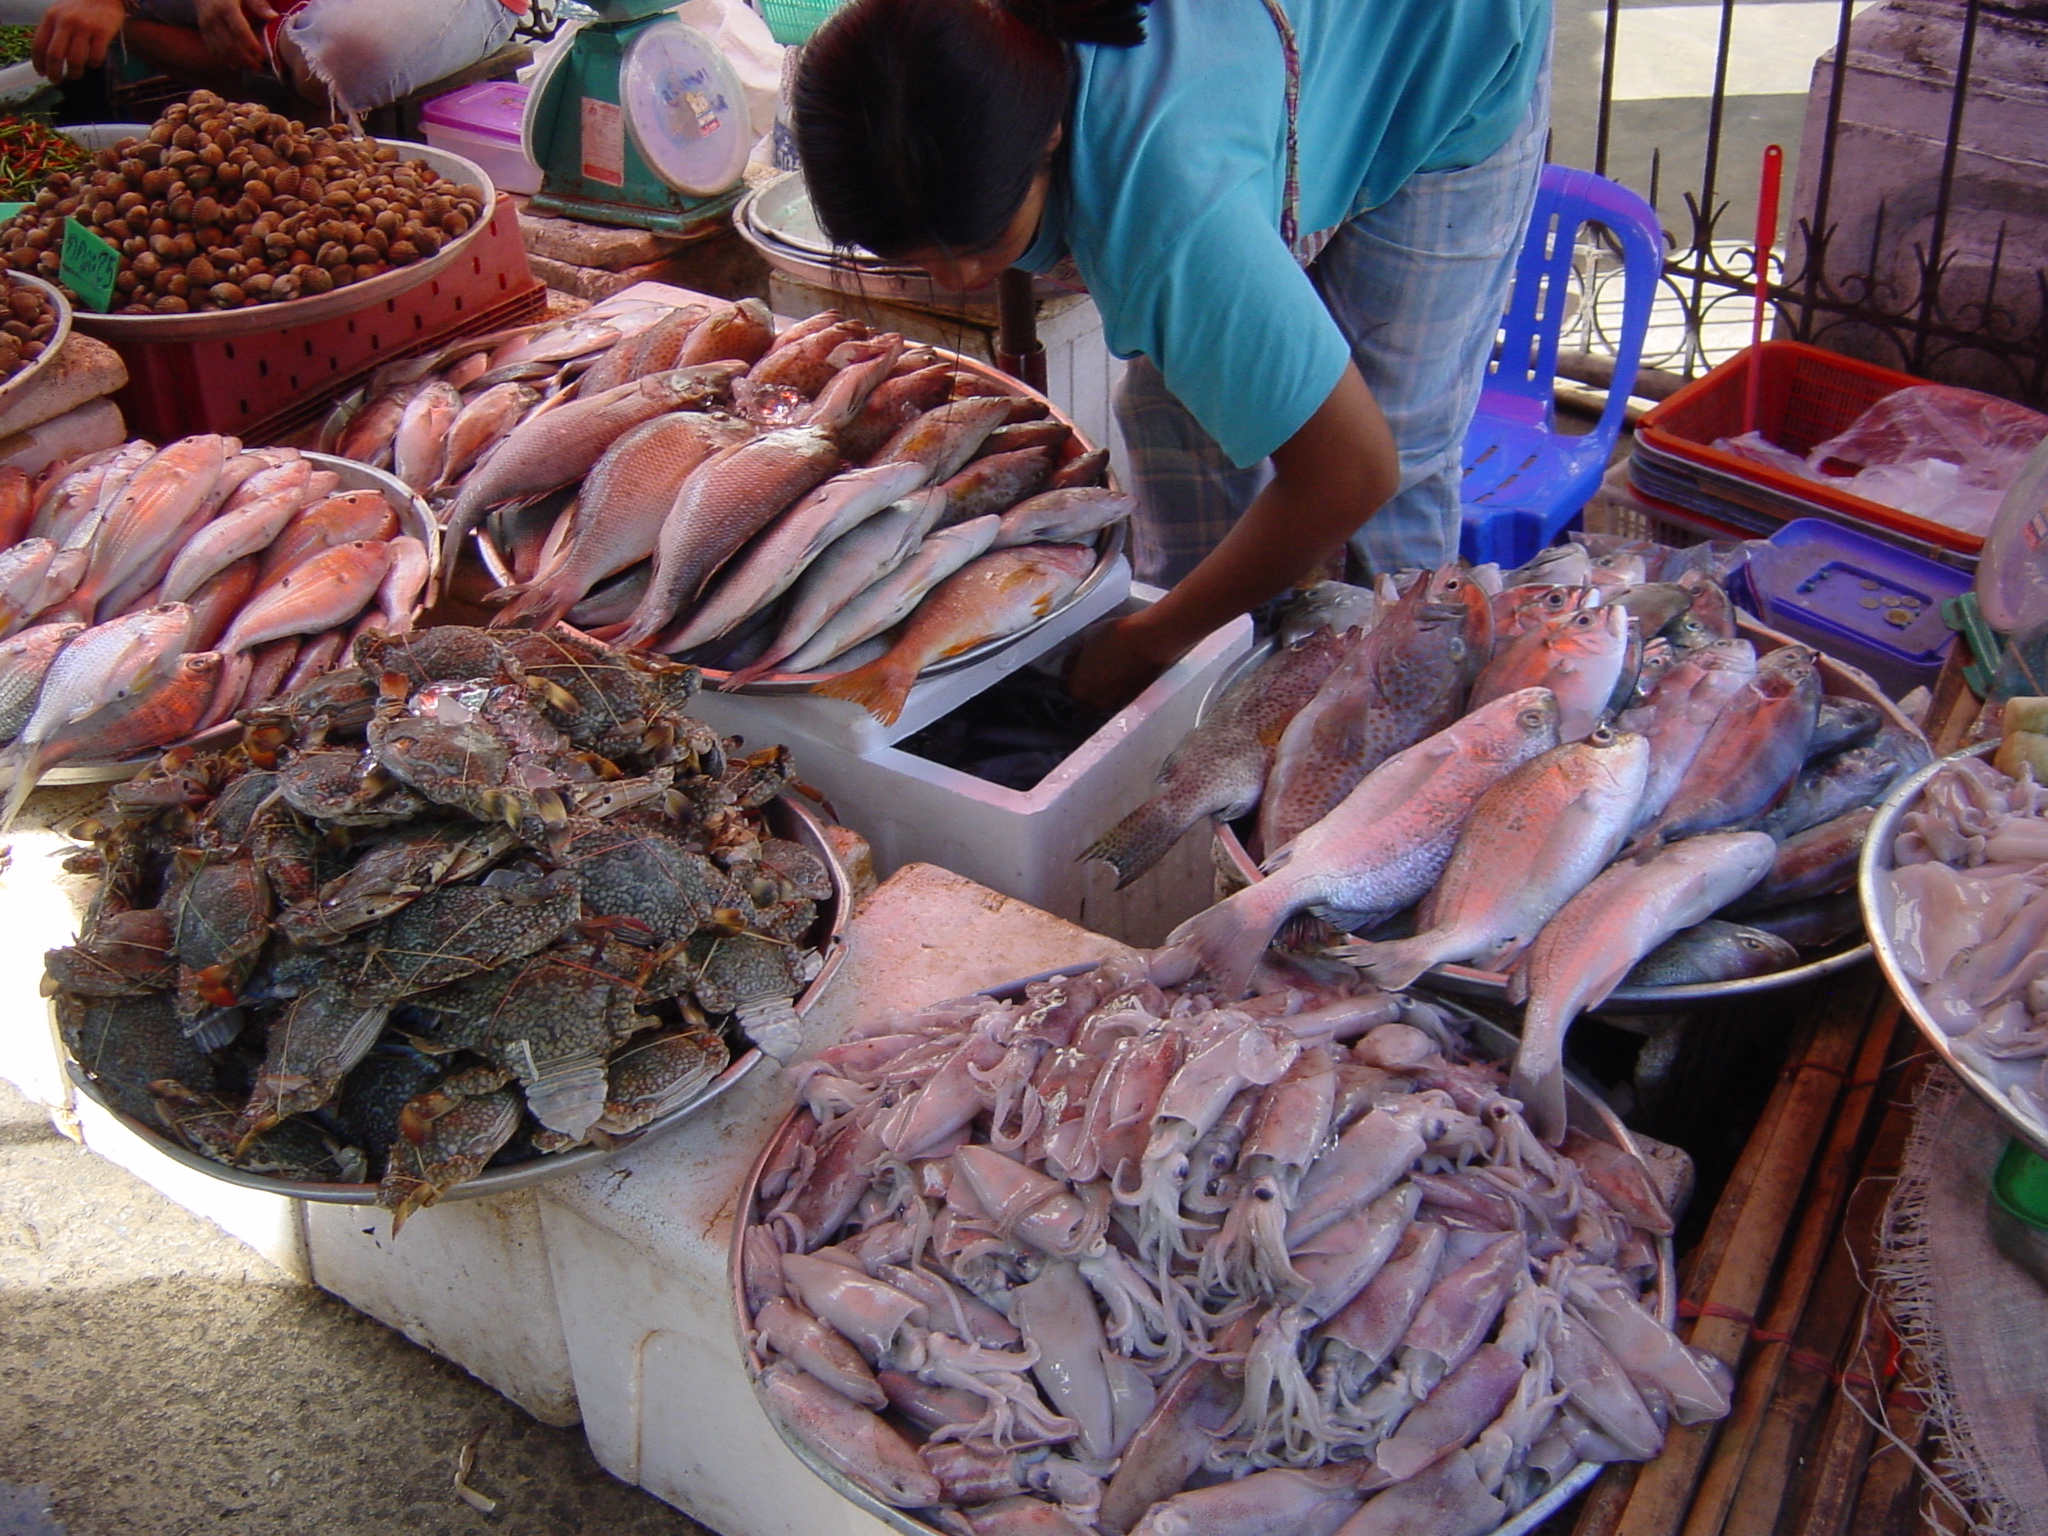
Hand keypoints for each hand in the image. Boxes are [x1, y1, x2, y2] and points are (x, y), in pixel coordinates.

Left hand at [32, 0, 124, 81]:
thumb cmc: (80, 6)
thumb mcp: (60, 13)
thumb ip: (54, 31)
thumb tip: (48, 57)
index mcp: (51, 17)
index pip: (39, 45)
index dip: (39, 63)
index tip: (42, 73)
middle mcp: (66, 22)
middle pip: (55, 55)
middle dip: (54, 73)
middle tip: (57, 81)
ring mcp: (85, 27)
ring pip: (76, 60)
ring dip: (74, 73)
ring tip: (75, 75)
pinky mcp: (103, 32)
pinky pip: (96, 57)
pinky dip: (93, 65)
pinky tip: (93, 63)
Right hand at [195, 0, 276, 69]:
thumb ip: (258, 3)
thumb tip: (273, 16)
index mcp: (225, 7)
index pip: (239, 31)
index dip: (251, 45)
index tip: (262, 56)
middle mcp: (213, 18)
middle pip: (229, 44)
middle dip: (245, 59)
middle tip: (259, 68)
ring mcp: (206, 26)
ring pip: (220, 50)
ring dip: (236, 62)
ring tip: (251, 69)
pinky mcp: (203, 30)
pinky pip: (213, 48)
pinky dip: (225, 59)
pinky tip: (237, 65)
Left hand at [1064, 612, 1182, 714]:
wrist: (1149, 640)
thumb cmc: (1115, 636)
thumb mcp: (1086, 638)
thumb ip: (1076, 655)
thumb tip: (1074, 661)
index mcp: (1078, 689)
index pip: (1064, 690)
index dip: (1067, 677)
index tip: (1072, 668)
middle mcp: (1095, 703)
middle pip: (1083, 701)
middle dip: (1083, 689)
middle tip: (1087, 673)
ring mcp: (1115, 703)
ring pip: (1101, 701)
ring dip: (1100, 691)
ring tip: (1106, 672)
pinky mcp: (1133, 699)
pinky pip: (1118, 698)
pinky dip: (1116, 689)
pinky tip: (1120, 674)